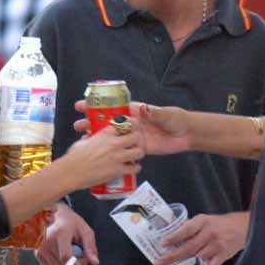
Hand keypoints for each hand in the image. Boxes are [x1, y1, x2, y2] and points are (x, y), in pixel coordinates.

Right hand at [35, 203, 98, 264]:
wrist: (54, 215)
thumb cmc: (71, 222)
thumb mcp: (85, 231)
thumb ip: (90, 247)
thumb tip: (94, 262)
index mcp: (60, 233)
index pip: (66, 257)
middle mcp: (47, 241)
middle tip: (83, 260)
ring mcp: (40, 248)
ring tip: (74, 256)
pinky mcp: (38, 254)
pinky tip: (64, 256)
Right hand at [62, 125, 143, 189]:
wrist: (70, 172)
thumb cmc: (74, 157)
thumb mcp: (84, 141)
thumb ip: (93, 138)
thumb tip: (93, 138)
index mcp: (105, 134)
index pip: (124, 123)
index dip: (129, 125)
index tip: (131, 127)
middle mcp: (114, 143)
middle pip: (135, 136)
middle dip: (138, 139)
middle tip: (136, 142)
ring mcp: (117, 157)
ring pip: (138, 152)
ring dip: (138, 153)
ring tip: (136, 155)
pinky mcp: (117, 170)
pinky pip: (134, 168)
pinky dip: (136, 168)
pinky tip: (134, 168)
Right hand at [73, 100, 191, 154]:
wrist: (186, 134)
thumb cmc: (176, 119)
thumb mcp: (164, 115)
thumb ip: (154, 113)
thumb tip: (144, 108)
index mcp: (135, 112)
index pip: (111, 108)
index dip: (96, 106)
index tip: (81, 105)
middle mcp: (131, 125)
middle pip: (107, 124)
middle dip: (91, 123)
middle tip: (78, 125)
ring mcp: (133, 138)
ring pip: (112, 139)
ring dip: (98, 139)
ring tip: (82, 141)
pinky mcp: (138, 151)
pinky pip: (123, 154)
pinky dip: (112, 156)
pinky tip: (99, 159)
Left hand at [154, 211, 249, 264]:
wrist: (241, 227)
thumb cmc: (218, 224)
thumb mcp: (203, 219)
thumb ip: (189, 227)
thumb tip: (171, 235)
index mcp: (202, 221)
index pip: (186, 230)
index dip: (174, 237)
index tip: (162, 243)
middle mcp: (209, 233)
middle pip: (189, 247)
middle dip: (172, 256)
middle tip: (159, 262)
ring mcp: (216, 246)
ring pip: (197, 258)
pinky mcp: (222, 256)